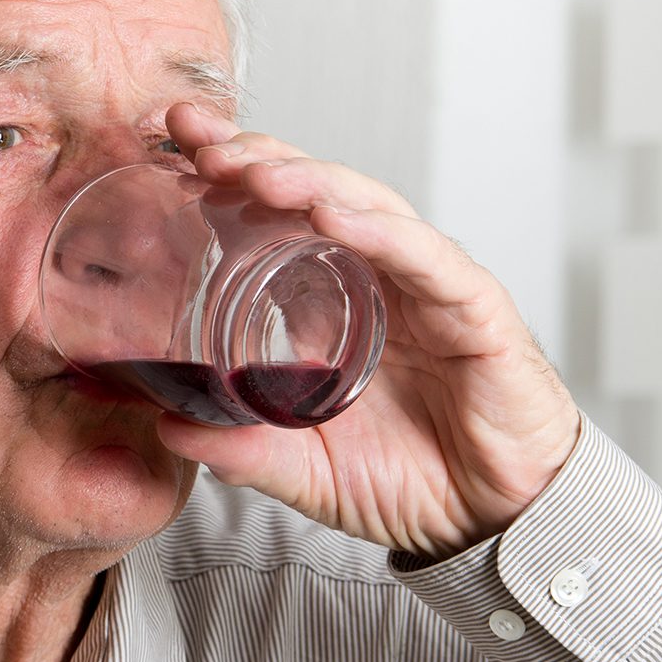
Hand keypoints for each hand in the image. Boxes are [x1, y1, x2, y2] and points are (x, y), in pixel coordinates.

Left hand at [158, 103, 581, 558]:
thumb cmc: (408, 479)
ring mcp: (423, 285)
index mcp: (330, 298)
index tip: (169, 147)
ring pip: (365, 208)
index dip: (226, 176)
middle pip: (311, 192)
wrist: (493, 522)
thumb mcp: (304, 468)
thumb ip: (242, 449)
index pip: (275, 215)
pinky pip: (425, 259)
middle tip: (195, 139)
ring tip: (253, 172)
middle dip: (253, 156)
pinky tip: (334, 215)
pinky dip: (380, 232)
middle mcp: (373, 275)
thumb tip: (167, 427)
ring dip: (308, 182)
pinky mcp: (475, 309)